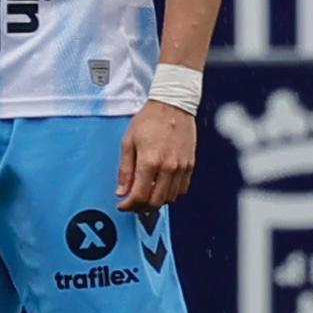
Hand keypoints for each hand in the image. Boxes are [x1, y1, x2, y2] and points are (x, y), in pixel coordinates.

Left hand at [117, 98, 198, 213]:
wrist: (173, 106)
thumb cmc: (148, 120)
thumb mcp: (128, 142)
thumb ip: (125, 170)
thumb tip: (122, 191)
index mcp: (150, 161)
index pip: (139, 195)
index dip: (129, 205)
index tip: (122, 205)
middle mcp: (168, 167)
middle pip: (156, 201)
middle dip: (141, 207)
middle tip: (132, 203)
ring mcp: (182, 168)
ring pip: (170, 198)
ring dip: (156, 201)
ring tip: (145, 194)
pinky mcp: (191, 166)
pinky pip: (182, 189)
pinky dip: (170, 193)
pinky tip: (160, 186)